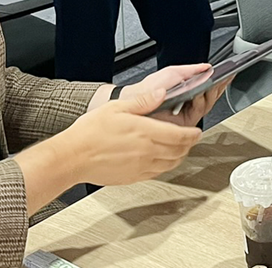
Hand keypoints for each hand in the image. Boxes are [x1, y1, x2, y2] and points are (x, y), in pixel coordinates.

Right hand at [57, 86, 202, 186]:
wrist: (73, 157)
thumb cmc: (90, 132)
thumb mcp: (117, 107)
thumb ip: (143, 101)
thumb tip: (161, 93)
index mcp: (145, 132)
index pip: (180, 135)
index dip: (193, 134)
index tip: (197, 131)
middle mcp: (147, 152)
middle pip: (179, 151)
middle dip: (189, 144)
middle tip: (191, 139)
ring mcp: (141, 167)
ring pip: (170, 164)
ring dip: (179, 156)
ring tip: (179, 149)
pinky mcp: (134, 177)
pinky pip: (157, 173)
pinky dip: (165, 166)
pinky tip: (161, 160)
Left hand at [120, 64, 230, 126]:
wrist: (134, 100)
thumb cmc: (147, 88)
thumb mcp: (172, 72)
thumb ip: (191, 70)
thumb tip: (207, 66)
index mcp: (187, 91)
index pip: (208, 87)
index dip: (220, 81)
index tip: (229, 73)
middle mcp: (188, 104)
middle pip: (211, 97)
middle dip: (220, 86)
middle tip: (226, 77)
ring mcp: (186, 115)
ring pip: (207, 105)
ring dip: (211, 93)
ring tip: (213, 83)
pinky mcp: (183, 125)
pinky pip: (197, 113)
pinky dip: (200, 102)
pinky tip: (199, 94)